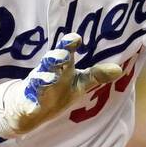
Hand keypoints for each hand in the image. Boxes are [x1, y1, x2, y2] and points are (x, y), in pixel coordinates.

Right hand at [0, 34, 122, 138]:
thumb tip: (119, 69)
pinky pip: (28, 104)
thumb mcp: (78, 83)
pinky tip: (31, 108)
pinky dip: (29, 105)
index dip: (68, 44)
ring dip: (44, 79)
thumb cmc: (57, 89)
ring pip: (39, 81)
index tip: (76, 38)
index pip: (65, 52)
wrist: (27, 108)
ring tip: (51, 79)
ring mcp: (35, 87)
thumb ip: (96, 76)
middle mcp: (47, 73)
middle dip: (56, 58)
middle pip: (51, 63)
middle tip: (63, 55)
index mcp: (61, 67)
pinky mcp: (26, 103)